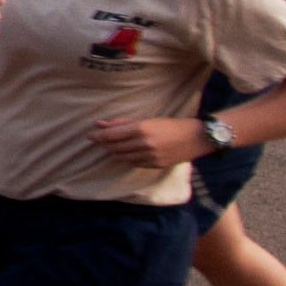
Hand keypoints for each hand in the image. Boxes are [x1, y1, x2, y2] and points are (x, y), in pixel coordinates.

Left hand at [86, 115, 210, 167]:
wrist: (196, 138)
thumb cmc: (171, 125)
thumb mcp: (148, 120)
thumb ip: (123, 123)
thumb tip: (100, 124)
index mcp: (142, 129)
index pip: (112, 135)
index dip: (98, 136)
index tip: (89, 136)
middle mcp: (144, 144)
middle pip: (114, 147)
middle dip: (105, 144)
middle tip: (99, 141)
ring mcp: (150, 156)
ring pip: (122, 157)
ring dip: (115, 152)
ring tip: (112, 147)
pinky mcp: (156, 165)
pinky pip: (134, 163)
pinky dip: (128, 158)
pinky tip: (128, 153)